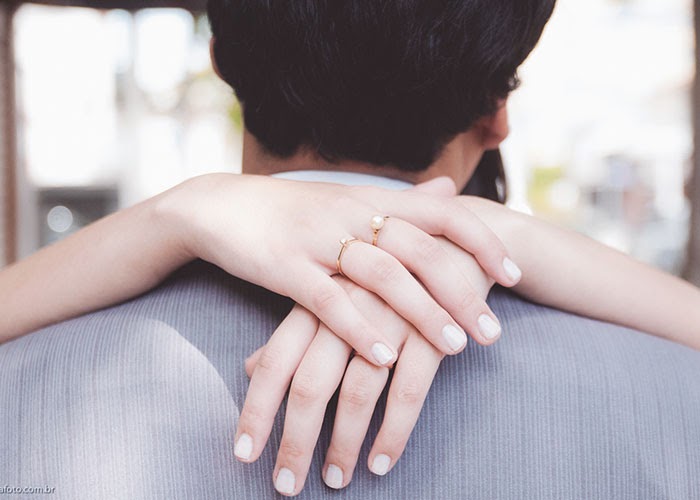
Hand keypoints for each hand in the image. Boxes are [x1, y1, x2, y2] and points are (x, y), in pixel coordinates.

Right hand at [158, 173, 520, 366]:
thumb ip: (402, 200)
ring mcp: (319, 240)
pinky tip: (386, 357)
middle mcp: (353, 214)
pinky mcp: (286, 267)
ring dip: (423, 313)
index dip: (483, 242)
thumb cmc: (293, 210)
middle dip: (462, 292)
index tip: (513, 276)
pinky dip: (360, 328)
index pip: (443, 214)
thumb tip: (450, 190)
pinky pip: (330, 300)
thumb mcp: (349, 198)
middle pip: (422, 250)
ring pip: (384, 276)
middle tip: (493, 333)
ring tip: (458, 347)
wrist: (221, 206)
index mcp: (373, 199)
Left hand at [235, 236, 494, 495]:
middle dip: (295, 442)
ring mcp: (390, 320)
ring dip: (344, 445)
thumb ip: (292, 332)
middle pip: (310, 386)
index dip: (256, 412)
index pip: (274, 364)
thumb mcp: (332, 294)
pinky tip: (381, 462)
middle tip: (286, 486)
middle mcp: (346, 311)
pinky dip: (393, 432)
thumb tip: (250, 367)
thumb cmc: (380, 274)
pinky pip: (408, 392)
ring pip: (357, 395)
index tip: (244, 455)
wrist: (453, 237)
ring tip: (335, 480)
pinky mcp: (431, 332)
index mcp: (316, 301)